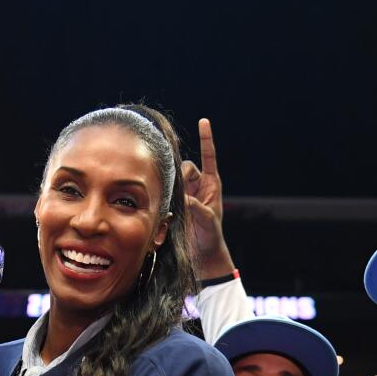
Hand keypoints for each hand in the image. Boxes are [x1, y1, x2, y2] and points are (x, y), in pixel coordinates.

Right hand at [180, 118, 235, 279]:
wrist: (203, 253)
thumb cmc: (210, 236)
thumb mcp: (207, 220)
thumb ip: (196, 206)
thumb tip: (182, 196)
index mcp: (212, 184)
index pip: (209, 156)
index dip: (206, 139)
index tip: (204, 121)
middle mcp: (198, 186)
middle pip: (185, 166)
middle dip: (181, 175)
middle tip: (181, 196)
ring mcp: (186, 194)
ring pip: (174, 178)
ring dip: (172, 187)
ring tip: (176, 206)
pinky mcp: (175, 203)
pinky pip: (167, 191)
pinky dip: (164, 195)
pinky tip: (166, 207)